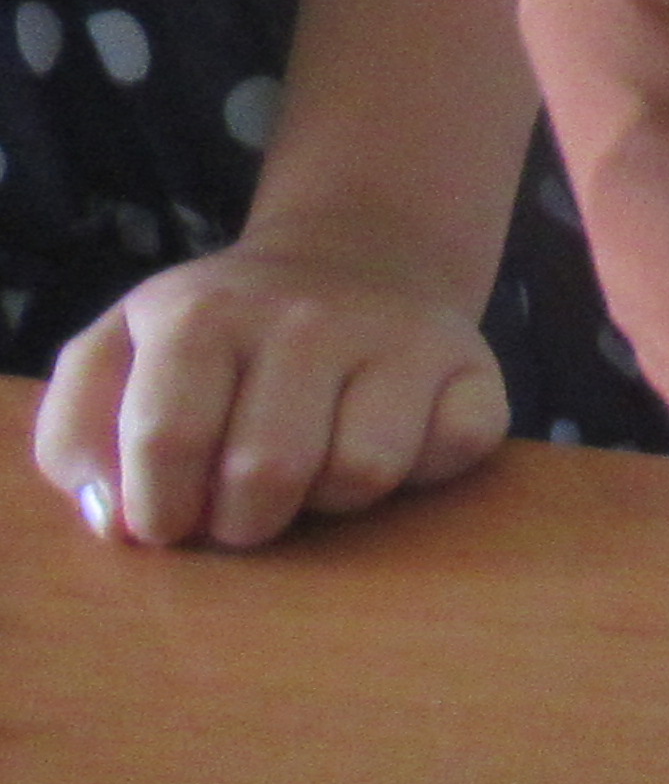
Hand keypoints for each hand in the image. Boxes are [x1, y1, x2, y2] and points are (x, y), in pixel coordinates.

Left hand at [35, 241, 507, 548]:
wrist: (354, 259)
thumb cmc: (220, 335)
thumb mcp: (119, 354)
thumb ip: (79, 433)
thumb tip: (113, 519)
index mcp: (202, 314)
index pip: (168, 437)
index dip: (160, 507)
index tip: (165, 524)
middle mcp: (305, 316)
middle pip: (267, 470)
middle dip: (243, 523)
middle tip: (239, 514)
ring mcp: (399, 338)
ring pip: (363, 473)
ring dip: (329, 500)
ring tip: (311, 475)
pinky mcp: (474, 368)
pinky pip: (449, 455)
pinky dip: (419, 474)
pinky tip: (389, 444)